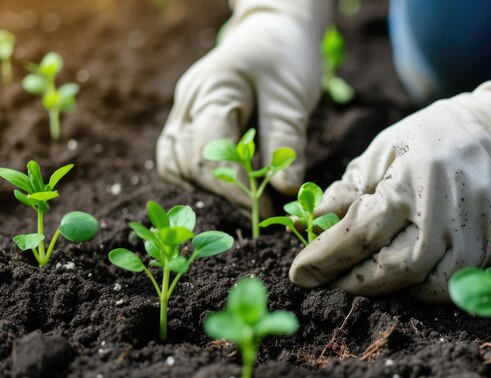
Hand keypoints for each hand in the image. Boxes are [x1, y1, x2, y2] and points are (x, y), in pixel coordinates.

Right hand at [157, 0, 331, 211]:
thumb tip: (283, 191)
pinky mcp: (190, 122)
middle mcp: (188, 103)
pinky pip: (180, 159)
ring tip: (247, 201)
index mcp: (212, 90)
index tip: (267, 210)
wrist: (272, 30)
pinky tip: (231, 186)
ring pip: (175, 165)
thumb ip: (286, 142)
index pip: (210, 151)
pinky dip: (202, 179)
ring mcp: (184, 112)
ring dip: (208, 189)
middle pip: (186, 163)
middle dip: (223, 193)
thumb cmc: (285, 57)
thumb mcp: (293, 97)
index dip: (236, 188)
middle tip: (262, 212)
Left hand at [290, 57, 490, 300]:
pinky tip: (405, 274)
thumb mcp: (382, 150)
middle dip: (351, 283)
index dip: (323, 258)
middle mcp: (445, 213)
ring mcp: (476, 234)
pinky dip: (424, 288)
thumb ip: (347, 190)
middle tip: (326, 282)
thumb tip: (311, 224)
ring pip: (425, 287)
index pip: (358, 233)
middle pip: (391, 269)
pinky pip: (455, 285)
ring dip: (388, 290)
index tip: (299, 274)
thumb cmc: (434, 136)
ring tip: (363, 278)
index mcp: (410, 182)